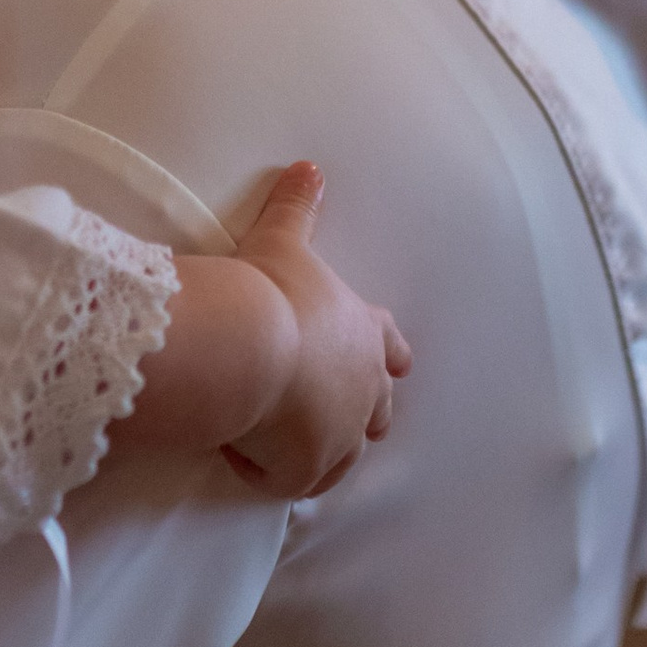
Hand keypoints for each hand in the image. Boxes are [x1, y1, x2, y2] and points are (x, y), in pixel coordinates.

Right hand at [222, 163, 410, 500]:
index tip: (398, 364)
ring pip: (344, 454)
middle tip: (349, 420)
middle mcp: (363, 387)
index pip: (388, 344)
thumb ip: (298, 206)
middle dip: (366, 412)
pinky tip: (248, 459)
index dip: (389, 352)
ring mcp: (340, 433)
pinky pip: (296, 480)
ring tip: (293, 450)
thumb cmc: (270, 288)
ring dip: (323, 450)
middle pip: (378, 408)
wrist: (250, 344)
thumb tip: (309, 166)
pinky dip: (275, 473)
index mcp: (363, 333)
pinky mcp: (308, 467)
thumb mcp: (283, 240)